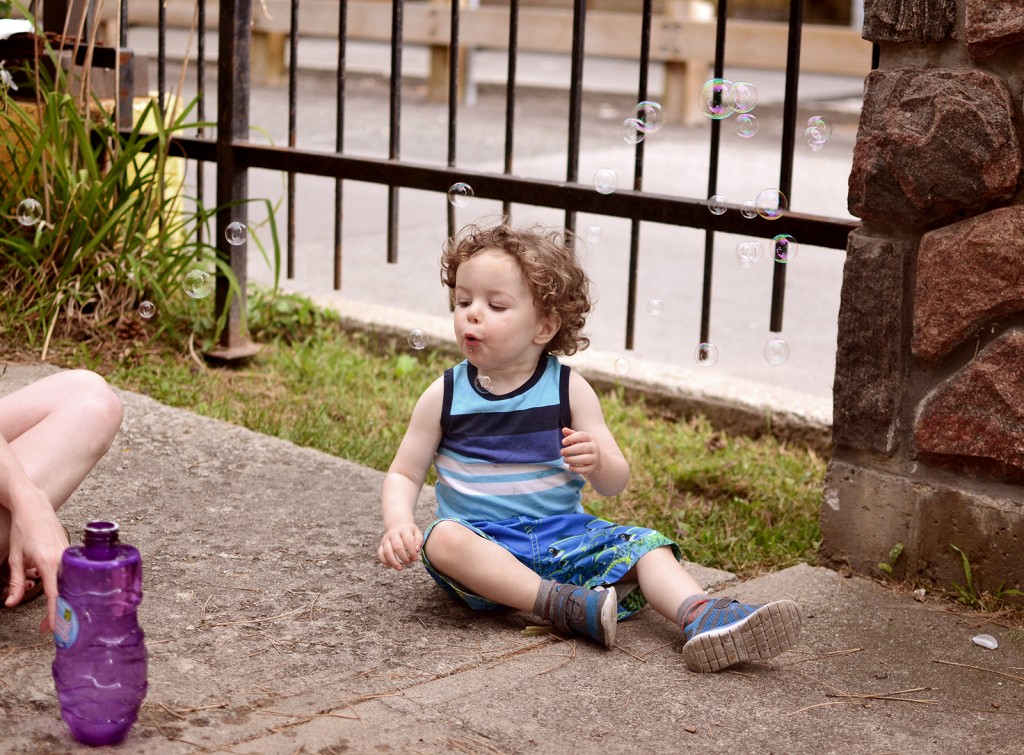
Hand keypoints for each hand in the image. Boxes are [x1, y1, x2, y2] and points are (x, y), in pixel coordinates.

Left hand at [5, 484, 67, 632]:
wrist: (35, 507)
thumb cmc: (25, 529)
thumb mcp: (15, 558)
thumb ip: (15, 583)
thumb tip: (12, 601)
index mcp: (48, 562)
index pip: (54, 595)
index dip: (53, 613)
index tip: (51, 627)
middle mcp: (63, 560)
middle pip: (65, 592)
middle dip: (57, 611)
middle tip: (48, 625)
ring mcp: (70, 555)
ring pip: (67, 583)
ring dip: (56, 596)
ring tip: (44, 603)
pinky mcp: (72, 552)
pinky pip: (68, 573)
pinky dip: (60, 583)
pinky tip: (48, 583)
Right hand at [377, 522, 422, 570]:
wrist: (398, 524)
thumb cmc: (410, 532)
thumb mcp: (417, 532)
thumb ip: (419, 540)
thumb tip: (417, 550)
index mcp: (404, 530)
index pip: (408, 541)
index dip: (412, 551)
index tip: (415, 558)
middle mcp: (394, 534)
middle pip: (397, 547)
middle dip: (404, 557)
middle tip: (409, 562)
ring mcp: (386, 539)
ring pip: (387, 551)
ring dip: (393, 561)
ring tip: (400, 568)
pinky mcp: (381, 544)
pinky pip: (380, 553)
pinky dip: (384, 561)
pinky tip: (390, 565)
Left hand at [561, 427, 599, 475]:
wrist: (595, 460)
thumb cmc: (583, 447)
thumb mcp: (578, 439)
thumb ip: (571, 434)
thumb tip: (564, 429)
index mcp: (590, 438)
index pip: (582, 435)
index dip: (571, 438)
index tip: (563, 442)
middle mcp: (594, 447)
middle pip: (583, 448)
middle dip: (570, 450)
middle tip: (561, 452)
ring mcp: (594, 458)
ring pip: (584, 459)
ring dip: (572, 459)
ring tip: (565, 459)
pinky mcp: (592, 468)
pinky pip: (585, 469)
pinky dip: (576, 469)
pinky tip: (570, 467)